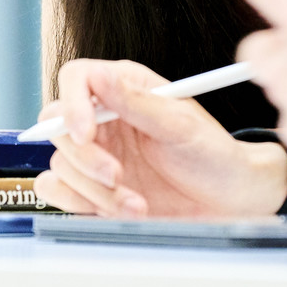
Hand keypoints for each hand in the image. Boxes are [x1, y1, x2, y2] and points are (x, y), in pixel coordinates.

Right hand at [32, 59, 286, 217]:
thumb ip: (136, 102)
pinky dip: (82, 204)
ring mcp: (96, 155)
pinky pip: (58, 192)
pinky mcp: (92, 189)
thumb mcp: (180, 124)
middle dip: (86, 158)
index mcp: (124, 88)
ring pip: (60, 165)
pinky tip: (119, 210)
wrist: (229, 203)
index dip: (71, 104)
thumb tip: (98, 76)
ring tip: (137, 204)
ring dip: (93, 190)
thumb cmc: (213, 155)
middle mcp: (104, 119)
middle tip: (118, 176)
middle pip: (57, 126)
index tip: (86, 133)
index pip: (76, 78)